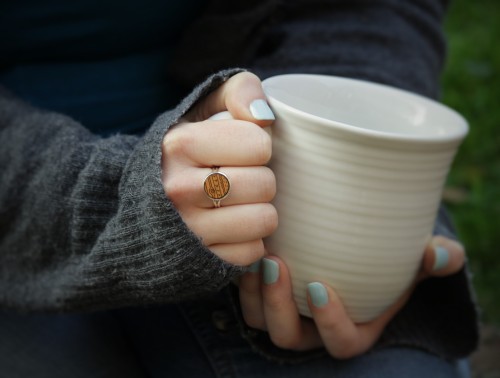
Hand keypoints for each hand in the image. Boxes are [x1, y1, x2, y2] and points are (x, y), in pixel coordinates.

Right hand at [161, 72, 276, 265]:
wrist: (144, 202)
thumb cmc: (187, 152)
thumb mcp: (205, 108)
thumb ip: (239, 90)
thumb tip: (264, 116)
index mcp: (179, 145)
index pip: (259, 144)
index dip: (260, 145)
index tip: (241, 150)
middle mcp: (178, 189)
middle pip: (264, 184)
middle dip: (261, 179)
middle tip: (240, 178)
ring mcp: (187, 230)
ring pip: (264, 221)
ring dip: (259, 211)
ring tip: (238, 203)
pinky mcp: (199, 262)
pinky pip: (253, 252)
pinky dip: (250, 240)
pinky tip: (231, 227)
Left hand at [239, 235, 464, 358]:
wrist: (358, 246)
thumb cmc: (390, 259)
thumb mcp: (416, 258)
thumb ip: (436, 258)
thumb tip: (440, 253)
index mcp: (354, 328)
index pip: (342, 342)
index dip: (330, 323)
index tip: (320, 287)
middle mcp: (315, 327)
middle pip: (289, 336)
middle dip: (279, 306)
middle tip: (276, 263)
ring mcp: (288, 312)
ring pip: (260, 321)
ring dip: (254, 294)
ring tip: (256, 256)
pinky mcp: (267, 293)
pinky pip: (246, 297)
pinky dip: (242, 278)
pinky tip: (245, 246)